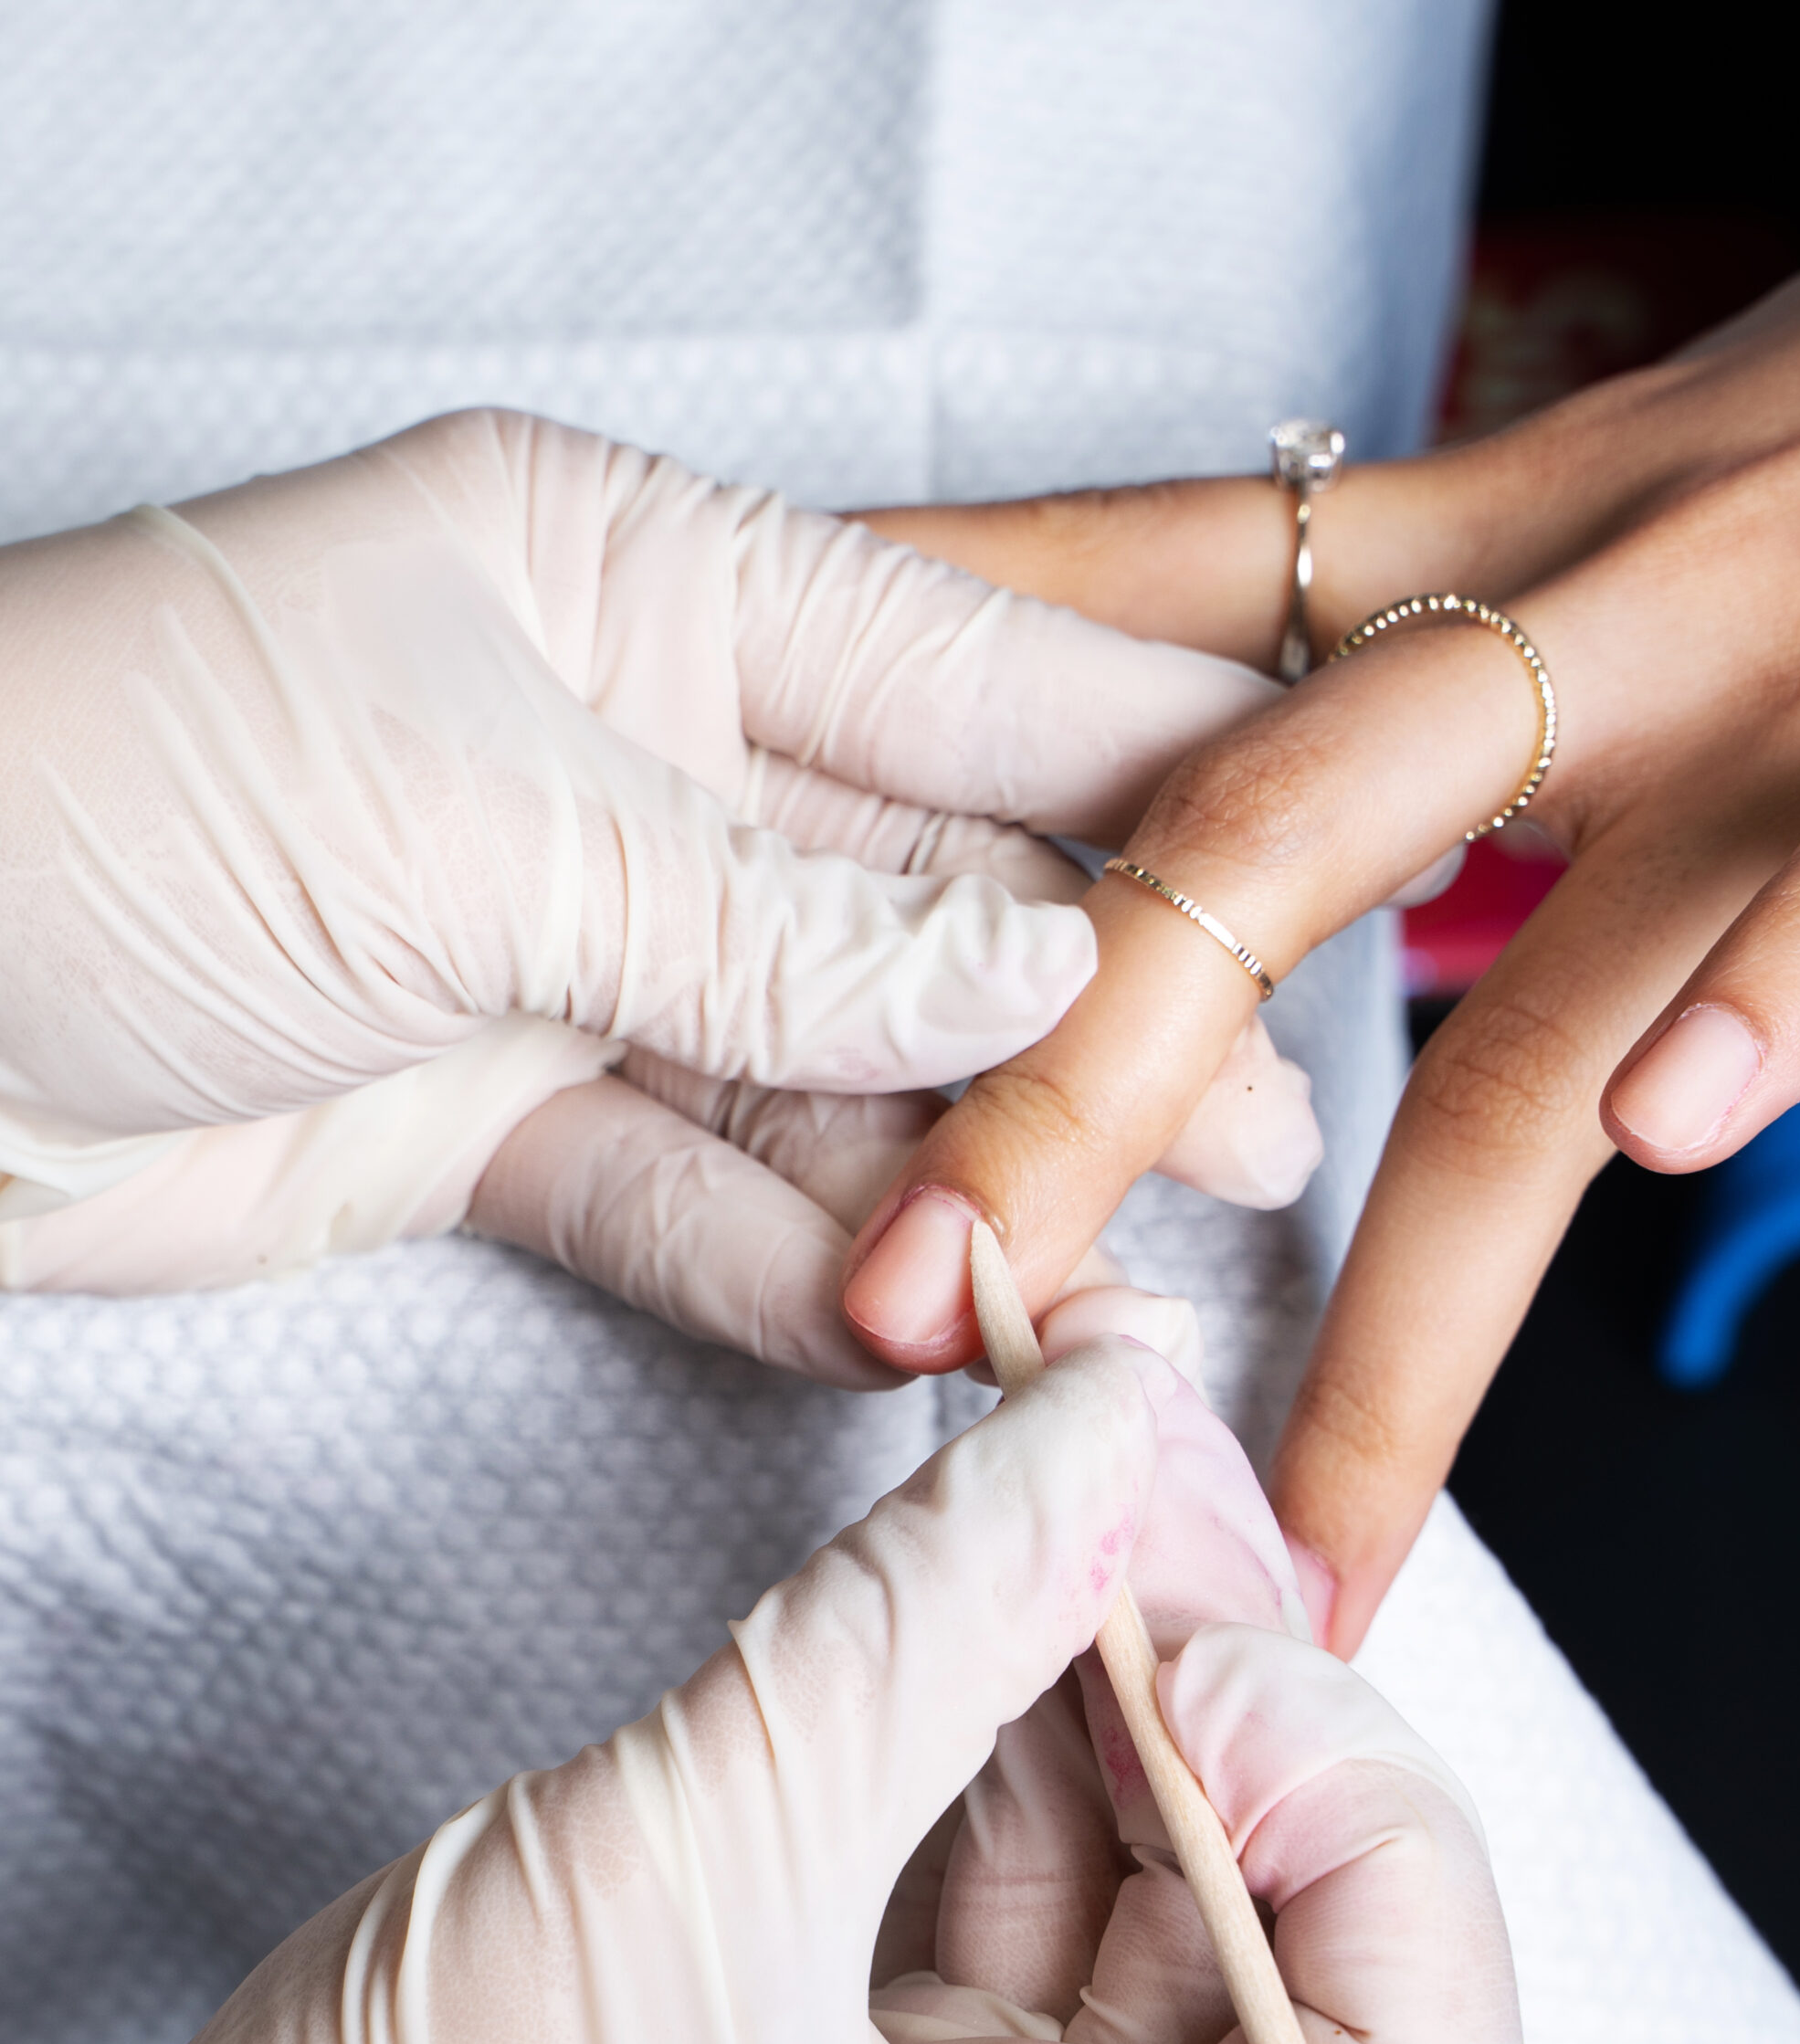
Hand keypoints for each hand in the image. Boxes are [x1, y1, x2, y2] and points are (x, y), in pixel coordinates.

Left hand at [0, 409, 1319, 1383]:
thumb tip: (1037, 983)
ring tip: (1104, 1272)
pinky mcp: (500, 1112)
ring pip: (824, 1073)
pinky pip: (695, 1195)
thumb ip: (778, 925)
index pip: (953, 679)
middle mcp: (624, 755)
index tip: (1301, 881)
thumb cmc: (102, 797)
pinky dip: (796, 1265)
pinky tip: (915, 1325)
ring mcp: (569, 945)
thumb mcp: (481, 818)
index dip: (1139, 789)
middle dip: (1082, 1022)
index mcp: (631, 584)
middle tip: (1250, 1128)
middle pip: (914, 898)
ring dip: (951, 1180)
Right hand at [3, 1324, 1524, 2043]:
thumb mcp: (691, 1862)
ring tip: (1045, 1497)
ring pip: (1147, 1884)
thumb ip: (935, 1614)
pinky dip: (1001, 1721)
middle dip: (1218, 1685)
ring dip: (1103, 1671)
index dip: (1355, 1817)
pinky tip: (969, 1590)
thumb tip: (1121, 1399)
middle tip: (1120, 1491)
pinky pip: (1013, 1885)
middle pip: (1297, 1935)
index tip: (1184, 1655)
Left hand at [844, 241, 1799, 1633]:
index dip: (915, 712)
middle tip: (924, 1295)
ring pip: (1523, 979)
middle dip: (1068, 1088)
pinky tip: (1668, 1127)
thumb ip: (1385, 625)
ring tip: (1296, 1478)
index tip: (728, 830)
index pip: (1127, 604)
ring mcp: (1765, 690)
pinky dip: (1765, 1000)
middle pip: (1245, 842)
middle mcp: (1581, 609)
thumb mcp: (1596, 477)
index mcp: (1474, 537)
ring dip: (1391, 1242)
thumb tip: (1169, 811)